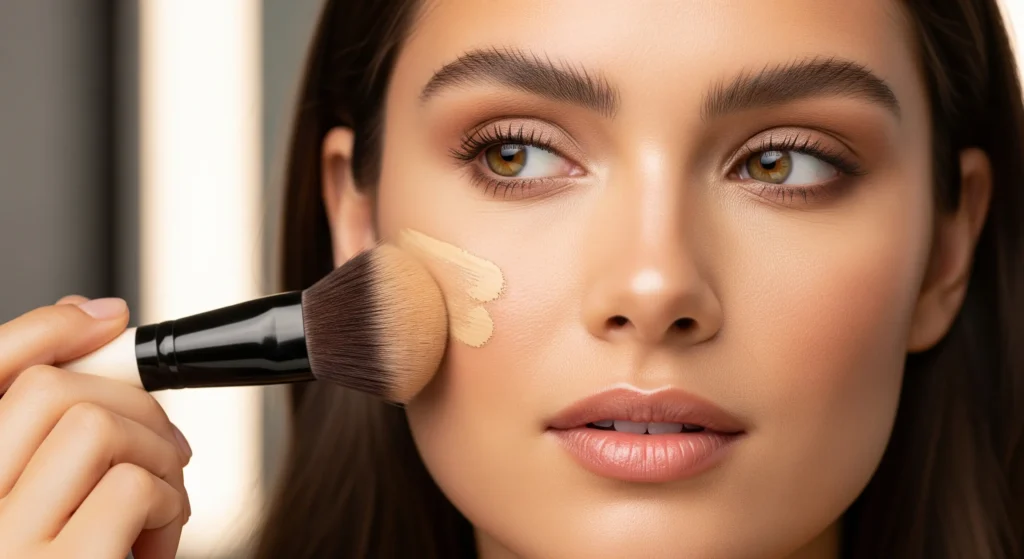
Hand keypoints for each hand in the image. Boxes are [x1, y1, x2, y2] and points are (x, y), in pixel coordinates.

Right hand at [0, 296, 190, 558]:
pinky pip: (136, 487)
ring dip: (159, 459)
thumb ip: (49, 433)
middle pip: (52, 393)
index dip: (45, 331)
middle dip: (135, 405)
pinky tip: (156, 548)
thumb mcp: (46, 505)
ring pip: (99, 427)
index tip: (108, 321)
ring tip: (161, 509)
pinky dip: (171, 508)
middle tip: (165, 450)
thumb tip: (98, 321)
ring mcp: (4, 543)